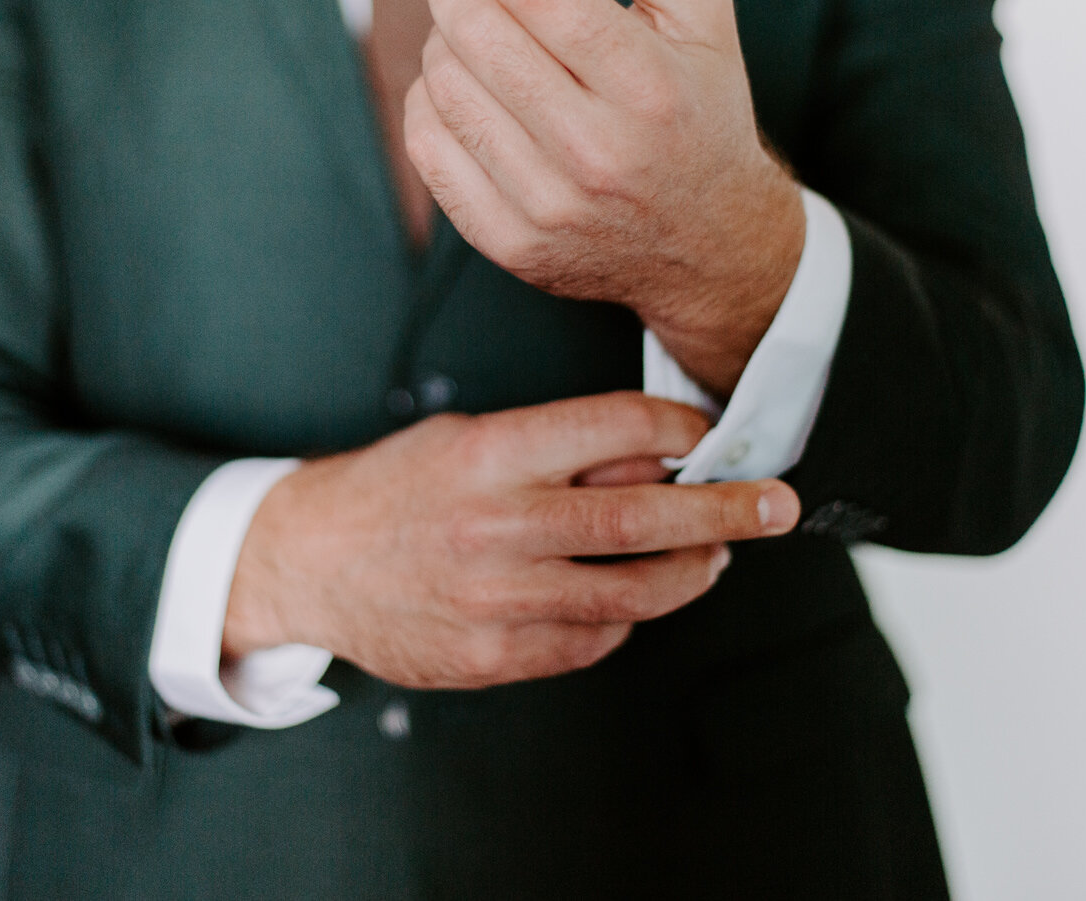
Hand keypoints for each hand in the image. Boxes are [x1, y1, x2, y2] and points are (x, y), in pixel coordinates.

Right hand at [223, 392, 800, 688]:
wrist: (307, 561)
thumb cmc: (397, 489)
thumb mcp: (468, 437)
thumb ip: (557, 448)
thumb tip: (657, 455)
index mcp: (493, 454)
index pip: (619, 429)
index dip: (685, 431)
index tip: (715, 437)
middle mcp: (499, 525)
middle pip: (644, 518)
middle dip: (727, 509)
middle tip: (778, 504)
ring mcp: (498, 599)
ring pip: (632, 594)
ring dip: (691, 572)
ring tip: (715, 556)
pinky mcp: (494, 655)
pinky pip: (591, 642)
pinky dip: (624, 620)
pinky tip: (627, 599)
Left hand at [405, 0, 804, 396]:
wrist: (713, 247)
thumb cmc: (701, 109)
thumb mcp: (701, 14)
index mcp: (650, 84)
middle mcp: (598, 151)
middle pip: (478, 34)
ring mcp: (550, 205)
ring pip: (444, 86)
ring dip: (443, 38)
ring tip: (475, 30)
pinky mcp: (512, 244)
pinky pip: (428, 149)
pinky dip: (429, 101)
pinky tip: (464, 86)